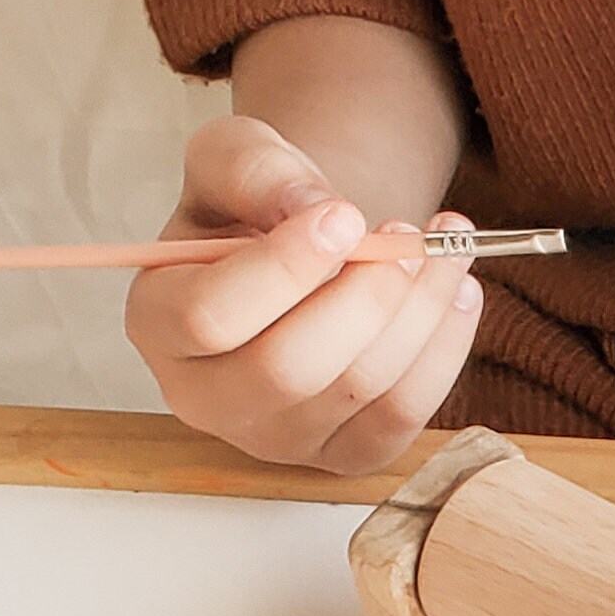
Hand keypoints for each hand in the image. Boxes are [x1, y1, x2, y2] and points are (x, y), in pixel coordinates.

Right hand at [128, 117, 481, 474]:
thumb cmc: (254, 206)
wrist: (304, 253)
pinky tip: (457, 292)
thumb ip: (257, 170)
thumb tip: (316, 207)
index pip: (209, 317)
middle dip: (364, 296)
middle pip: (288, 368)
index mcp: (157, 324)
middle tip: (405, 236)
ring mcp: (278, 439)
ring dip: (419, 312)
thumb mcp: (235, 160)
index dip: (284, 268)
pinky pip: (405, 414)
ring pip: (358, 391)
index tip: (344, 215)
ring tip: (443, 249)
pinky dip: (444, 347)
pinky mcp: (345, 456)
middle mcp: (206, 399)